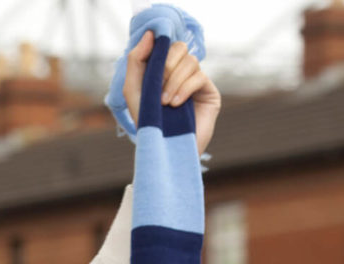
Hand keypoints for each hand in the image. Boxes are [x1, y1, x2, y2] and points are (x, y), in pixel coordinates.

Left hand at [123, 31, 220, 155]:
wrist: (163, 148)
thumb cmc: (147, 122)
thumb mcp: (133, 90)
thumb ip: (136, 61)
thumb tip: (150, 34)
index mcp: (164, 70)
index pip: (165, 45)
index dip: (158, 49)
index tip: (150, 63)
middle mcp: (181, 73)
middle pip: (180, 47)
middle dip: (166, 64)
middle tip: (157, 86)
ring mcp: (197, 82)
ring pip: (190, 61)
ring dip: (173, 81)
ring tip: (164, 103)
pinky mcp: (210, 92)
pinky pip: (199, 77)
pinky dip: (183, 89)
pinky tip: (175, 104)